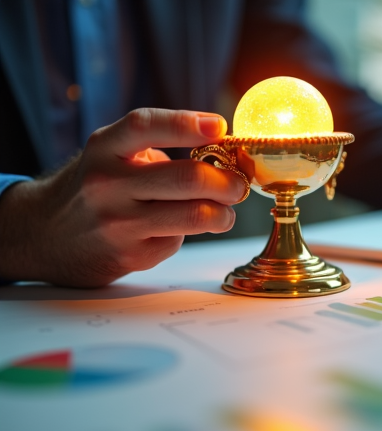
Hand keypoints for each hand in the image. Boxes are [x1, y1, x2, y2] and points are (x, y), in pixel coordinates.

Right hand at [0, 108, 246, 286]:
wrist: (44, 235)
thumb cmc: (94, 187)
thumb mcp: (111, 155)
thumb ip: (156, 148)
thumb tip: (220, 153)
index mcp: (104, 149)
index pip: (146, 126)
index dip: (187, 124)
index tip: (220, 127)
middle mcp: (107, 184)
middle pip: (188, 178)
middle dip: (228, 182)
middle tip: (237, 184)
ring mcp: (118, 223)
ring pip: (195, 215)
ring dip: (224, 213)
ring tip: (225, 210)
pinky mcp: (129, 255)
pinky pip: (179, 241)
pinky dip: (191, 233)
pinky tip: (181, 228)